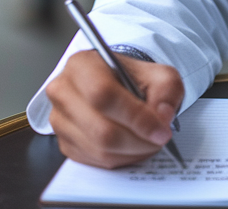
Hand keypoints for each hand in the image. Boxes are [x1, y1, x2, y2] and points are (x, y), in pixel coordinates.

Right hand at [46, 51, 184, 168]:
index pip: (104, 95)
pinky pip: (96, 161)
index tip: (161, 130)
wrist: (118, 87)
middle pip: (101, 129)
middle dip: (138, 140)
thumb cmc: (133, 78)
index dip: (136, 117)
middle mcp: (63, 91)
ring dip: (133, 152)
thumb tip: (162, 115)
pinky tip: (133, 146)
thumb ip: (167, 89)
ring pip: (100, 149)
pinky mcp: (65, 143)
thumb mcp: (159, 74)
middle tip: (160, 138)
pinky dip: (121, 158)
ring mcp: (60, 120)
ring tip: (149, 140)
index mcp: (82, 65)